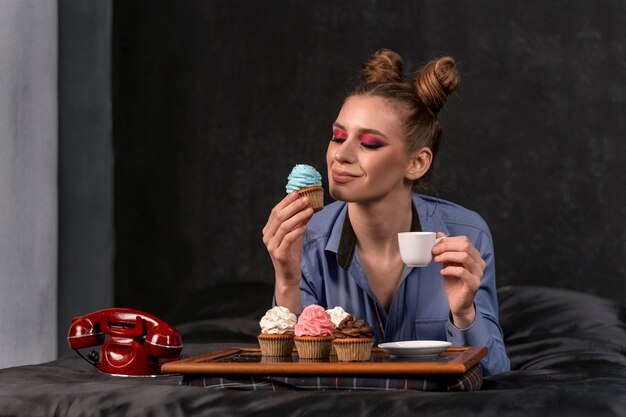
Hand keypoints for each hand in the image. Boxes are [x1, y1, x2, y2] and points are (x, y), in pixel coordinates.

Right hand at [262, 193, 313, 308]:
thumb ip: (299, 221)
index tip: (298, 193)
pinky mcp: (279, 254)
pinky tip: (305, 226)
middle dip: (293, 206)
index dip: (287, 201)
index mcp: (268, 229)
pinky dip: (297, 231)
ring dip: (298, 216)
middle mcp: (267, 236)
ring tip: (309, 210)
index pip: (276, 210)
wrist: (288, 275)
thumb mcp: (295, 234)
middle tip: (306, 199)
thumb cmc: (291, 253)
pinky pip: (287, 239)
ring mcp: (271, 245)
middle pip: (279, 216)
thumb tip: (308, 206)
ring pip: (284, 226)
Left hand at [432, 232, 484, 328]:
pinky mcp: (474, 284)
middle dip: (447, 246)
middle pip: (465, 246)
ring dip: (447, 256)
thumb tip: (439, 234)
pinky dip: (450, 269)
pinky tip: (442, 272)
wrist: (458, 303)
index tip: (435, 245)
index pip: (464, 240)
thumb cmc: (453, 282)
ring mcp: (478, 274)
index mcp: (475, 256)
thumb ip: (446, 250)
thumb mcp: (448, 263)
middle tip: (434, 251)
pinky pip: (462, 272)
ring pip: (465, 257)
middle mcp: (479, 263)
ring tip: (437, 260)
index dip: (448, 240)